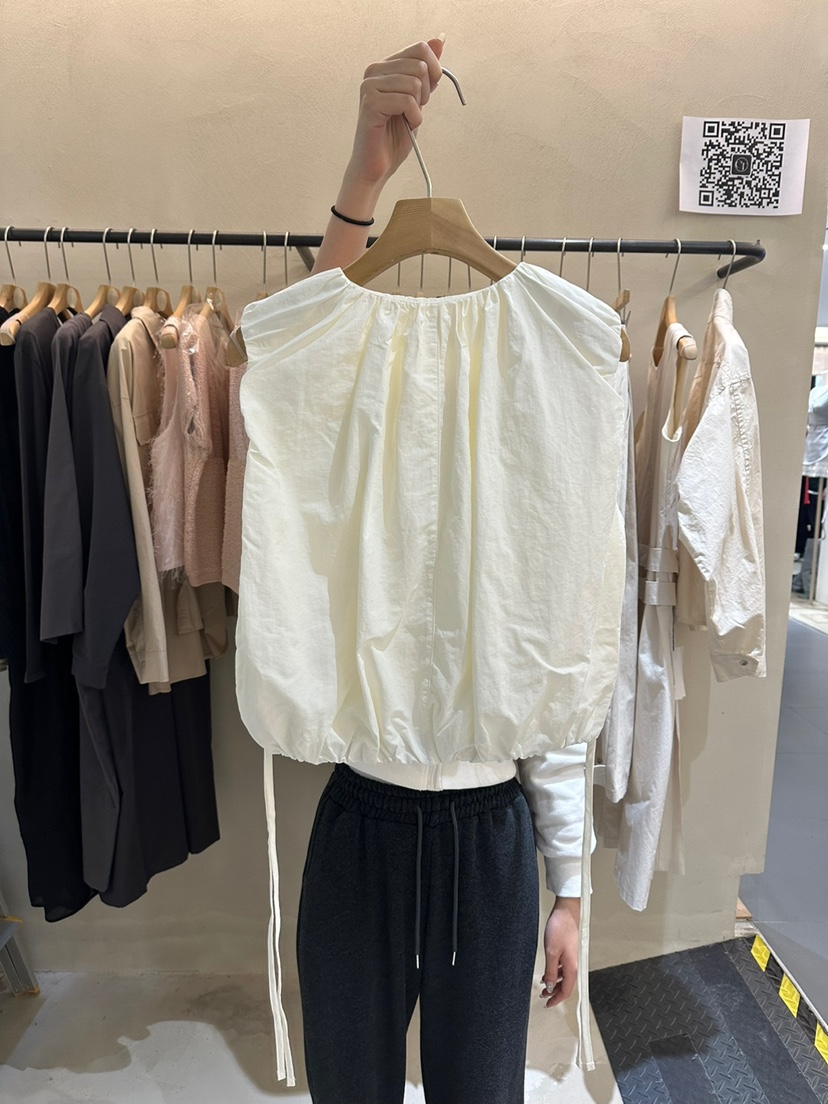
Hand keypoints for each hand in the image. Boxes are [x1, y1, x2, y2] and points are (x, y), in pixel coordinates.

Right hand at [344, 36, 445, 187]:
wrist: (378, 166)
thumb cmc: (395, 135)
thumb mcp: (418, 99)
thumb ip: (426, 71)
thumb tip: (439, 39)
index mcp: (385, 66)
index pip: (420, 48)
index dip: (434, 70)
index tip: (427, 93)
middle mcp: (374, 70)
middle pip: (420, 65)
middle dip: (426, 93)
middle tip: (412, 111)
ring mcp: (370, 85)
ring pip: (415, 83)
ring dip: (418, 108)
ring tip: (406, 120)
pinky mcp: (370, 102)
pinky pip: (407, 101)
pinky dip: (414, 117)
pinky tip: (404, 125)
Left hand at [539, 897, 579, 1007]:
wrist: (566, 911)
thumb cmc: (560, 929)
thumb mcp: (551, 952)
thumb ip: (551, 972)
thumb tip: (550, 988)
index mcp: (572, 967)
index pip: (566, 991)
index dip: (557, 1000)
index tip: (547, 1004)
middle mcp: (573, 964)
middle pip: (566, 985)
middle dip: (554, 993)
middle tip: (543, 996)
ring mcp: (571, 957)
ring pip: (564, 977)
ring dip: (554, 983)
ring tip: (543, 985)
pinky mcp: (568, 951)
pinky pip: (563, 968)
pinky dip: (555, 972)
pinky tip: (548, 971)